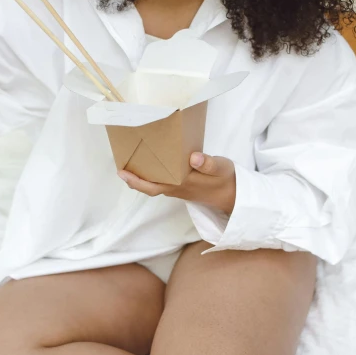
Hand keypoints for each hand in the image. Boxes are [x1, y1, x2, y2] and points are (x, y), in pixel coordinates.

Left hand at [118, 153, 236, 214]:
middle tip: (121, 166)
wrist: (235, 197)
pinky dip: (154, 176)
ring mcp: (179, 190)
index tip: (122, 172)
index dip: (136, 180)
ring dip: (142, 177)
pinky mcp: (183, 187)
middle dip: (134, 178)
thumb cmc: (226, 180)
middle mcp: (177, 188)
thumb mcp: (221, 168)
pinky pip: (163, 183)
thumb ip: (208, 164)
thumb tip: (193, 158)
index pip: (152, 186)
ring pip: (155, 185)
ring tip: (133, 163)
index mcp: (181, 184)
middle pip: (149, 187)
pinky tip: (154, 165)